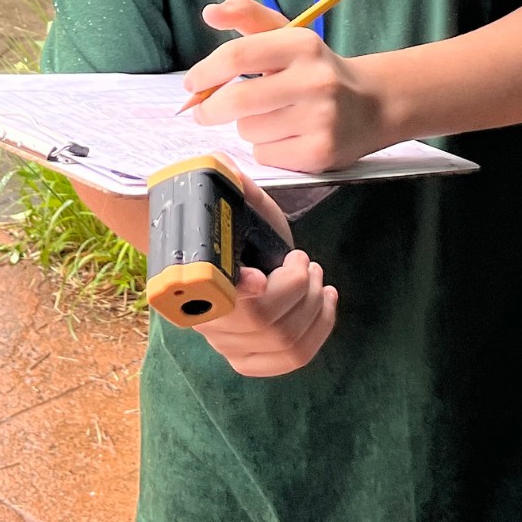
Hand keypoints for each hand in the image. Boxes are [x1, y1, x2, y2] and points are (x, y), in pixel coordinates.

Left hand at [184, 0, 390, 173]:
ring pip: (249, 130)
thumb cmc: (317, 70)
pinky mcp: (320, 152)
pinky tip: (287, 138)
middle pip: (237, 100)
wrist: (374, 105)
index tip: (192, 84)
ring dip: (248, 127)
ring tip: (272, 119)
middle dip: (210, 109)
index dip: (206, 72)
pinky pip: (265, 155)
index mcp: (303, 45)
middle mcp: (315, 80)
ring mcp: (320, 119)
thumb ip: (248, 17)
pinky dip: (266, 149)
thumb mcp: (289, 36)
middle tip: (203, 112)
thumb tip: (210, 12)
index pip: (238, 55)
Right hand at [188, 160, 338, 375]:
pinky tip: (327, 304)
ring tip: (318, 277)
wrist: (217, 257)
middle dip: (297, 289)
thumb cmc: (229, 227)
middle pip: (262, 323)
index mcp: (195, 282)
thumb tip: (221, 161)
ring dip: (314, 308)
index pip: (213, 298)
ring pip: (284, 343)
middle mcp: (207, 321)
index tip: (258, 278)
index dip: (240, 294)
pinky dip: (319, 331)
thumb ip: (229, 185)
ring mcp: (228, 345)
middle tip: (307, 262)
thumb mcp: (233, 203)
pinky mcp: (249, 359)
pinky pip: (291, 360)